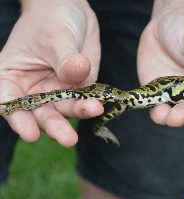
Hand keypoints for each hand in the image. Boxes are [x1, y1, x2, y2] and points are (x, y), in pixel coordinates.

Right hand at [0, 0, 101, 146]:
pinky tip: (102, 103)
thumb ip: (65, 58)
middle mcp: (35, 88)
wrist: (70, 9)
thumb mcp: (55, 36)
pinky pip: (86, 99)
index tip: (30, 133)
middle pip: (41, 113)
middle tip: (68, 139)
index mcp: (13, 76)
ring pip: (66, 109)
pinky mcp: (80, 86)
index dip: (18, 120)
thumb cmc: (51, 18)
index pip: (9, 102)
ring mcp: (58, 89)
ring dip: (79, 113)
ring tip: (94, 110)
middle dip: (55, 126)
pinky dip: (94, 102)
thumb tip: (77, 72)